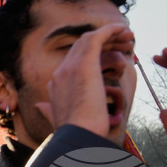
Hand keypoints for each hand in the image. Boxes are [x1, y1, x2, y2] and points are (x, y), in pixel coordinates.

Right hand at [37, 24, 134, 138]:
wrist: (78, 136)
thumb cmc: (75, 133)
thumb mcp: (58, 119)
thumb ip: (48, 110)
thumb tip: (39, 106)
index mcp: (55, 83)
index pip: (74, 59)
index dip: (94, 53)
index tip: (113, 56)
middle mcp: (60, 72)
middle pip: (81, 46)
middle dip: (103, 42)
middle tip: (123, 44)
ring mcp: (70, 67)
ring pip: (89, 39)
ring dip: (109, 35)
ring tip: (127, 37)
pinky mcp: (84, 64)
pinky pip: (97, 37)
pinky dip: (110, 30)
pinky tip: (124, 30)